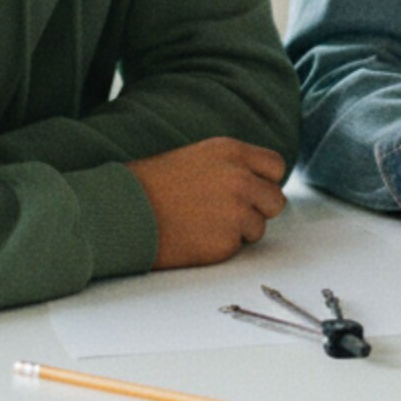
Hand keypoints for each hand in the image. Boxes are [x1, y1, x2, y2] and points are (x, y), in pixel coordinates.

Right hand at [131, 138, 287, 267]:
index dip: (265, 181)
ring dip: (239, 230)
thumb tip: (258, 182)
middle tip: (230, 214)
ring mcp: (236, 212)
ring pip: (258, 228)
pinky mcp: (226, 242)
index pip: (276, 166)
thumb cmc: (153, 185)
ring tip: (203, 224)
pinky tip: (196, 237)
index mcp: (233, 152)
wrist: (124, 212)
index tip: (253, 190)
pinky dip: (221, 247)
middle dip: (258, 209)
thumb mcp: (199, 157)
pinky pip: (237, 248)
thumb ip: (233, 166)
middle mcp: (241, 179)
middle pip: (275, 201)